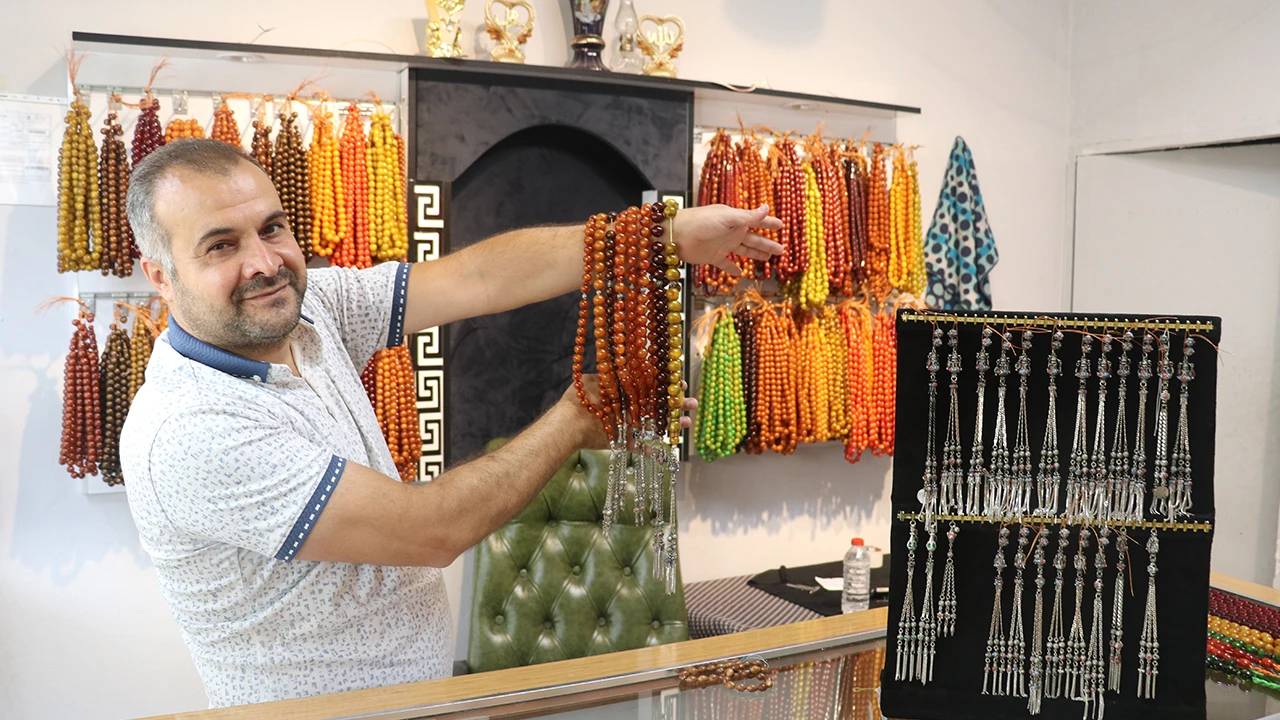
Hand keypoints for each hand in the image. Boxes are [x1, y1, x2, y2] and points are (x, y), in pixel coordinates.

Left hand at [560, 374, 697, 449]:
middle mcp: (627, 405)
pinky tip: (664, 450)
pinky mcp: (621, 441)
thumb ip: (618, 373)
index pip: (651, 384)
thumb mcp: (602, 378)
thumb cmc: (584, 398)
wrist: (569, 424)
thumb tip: (632, 363)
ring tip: (687, 423)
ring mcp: (626, 424)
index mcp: (624, 389)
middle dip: (676, 404)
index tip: (681, 384)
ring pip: (654, 424)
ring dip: (671, 424)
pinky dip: (651, 450)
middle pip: (657, 404)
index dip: (667, 384)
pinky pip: (639, 446)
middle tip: (692, 404)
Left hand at [673, 204, 784, 275]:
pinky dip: (733, 269)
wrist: (677, 235)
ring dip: (755, 254)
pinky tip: (740, 273)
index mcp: (735, 220)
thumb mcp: (727, 217)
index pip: (756, 221)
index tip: (781, 225)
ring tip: (768, 259)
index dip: (769, 224)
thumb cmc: (701, 222)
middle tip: (781, 250)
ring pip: (744, 251)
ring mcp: (722, 245)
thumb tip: (767, 208)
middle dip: (767, 243)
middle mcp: (731, 232)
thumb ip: (748, 216)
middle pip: (753, 239)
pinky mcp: (713, 257)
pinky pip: (726, 264)